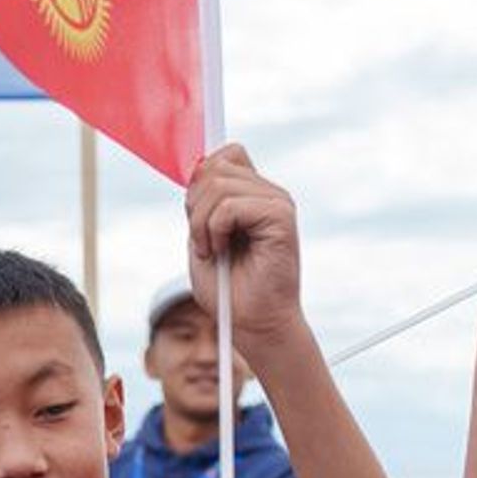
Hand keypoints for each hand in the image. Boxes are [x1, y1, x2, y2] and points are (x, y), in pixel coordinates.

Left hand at [186, 145, 307, 356]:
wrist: (253, 323)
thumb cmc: (229, 287)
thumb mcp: (203, 233)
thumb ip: (202, 199)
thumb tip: (198, 164)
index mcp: (254, 193)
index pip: (225, 154)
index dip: (201, 179)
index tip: (196, 217)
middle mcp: (270, 193)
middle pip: (215, 167)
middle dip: (195, 207)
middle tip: (203, 242)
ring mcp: (278, 202)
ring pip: (218, 185)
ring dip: (201, 223)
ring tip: (212, 250)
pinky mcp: (282, 217)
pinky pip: (230, 206)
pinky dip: (215, 230)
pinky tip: (223, 251)